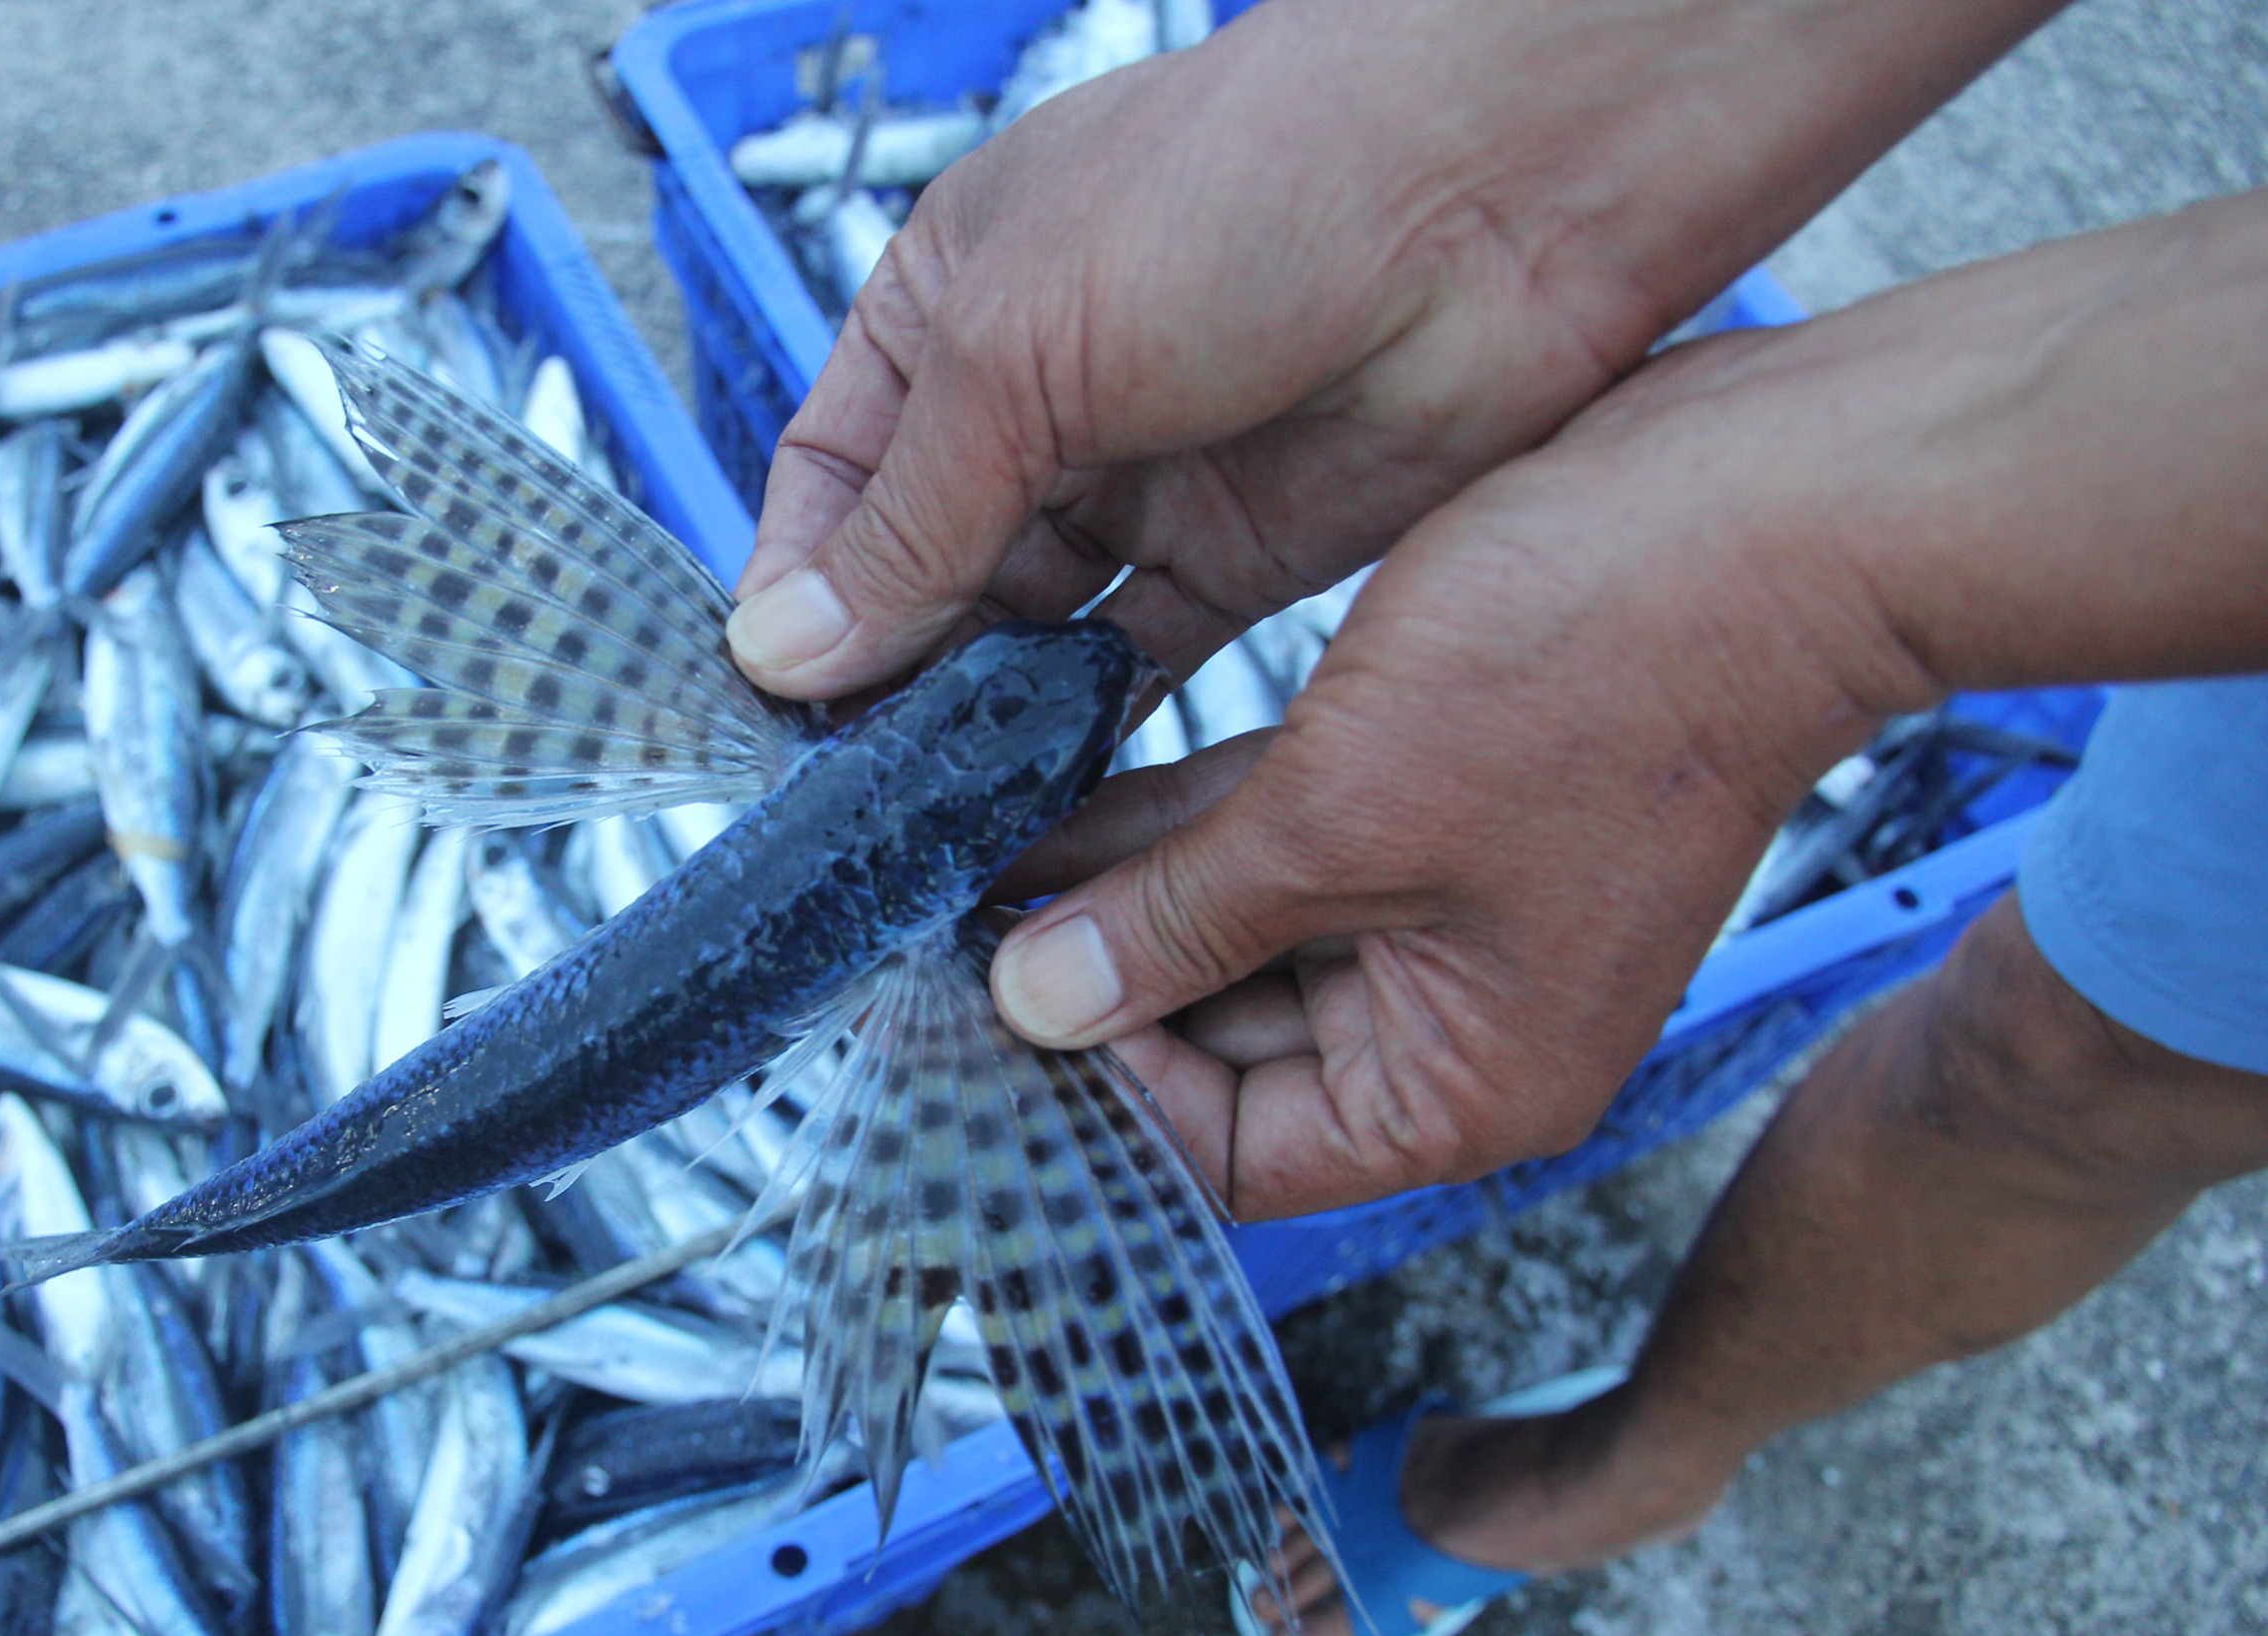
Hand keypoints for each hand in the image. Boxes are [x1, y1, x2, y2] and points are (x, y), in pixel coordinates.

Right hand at [725, 0, 2058, 700]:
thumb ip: (912, 516)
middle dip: (889, 669)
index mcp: (958, 301)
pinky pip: (1133, 667)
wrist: (1505, 189)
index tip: (778, 693)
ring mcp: (1145, 476)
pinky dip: (1085, 729)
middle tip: (854, 780)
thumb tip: (790, 646)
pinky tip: (1046, 787)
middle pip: (924, 567)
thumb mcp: (1026, 348)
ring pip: (1026, 631)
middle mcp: (1042, 392)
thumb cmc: (1258, 181)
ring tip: (937, 805)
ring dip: (982, 714)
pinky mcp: (1241, 555)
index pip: (836, 472)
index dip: (802, 583)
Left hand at [989, 189, 2267, 1220]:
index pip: (1231, 1151)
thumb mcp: (1341, 817)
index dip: (1098, 1091)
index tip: (974, 1009)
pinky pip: (1282, 843)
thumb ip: (1177, 924)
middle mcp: (1455, 1025)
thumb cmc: (1600, 667)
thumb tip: (1035, 1005)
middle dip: (1091, 980)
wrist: (1777, 506)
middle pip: (1224, 1048)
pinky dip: (1183, 825)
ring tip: (968, 854)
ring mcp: (1452, 914)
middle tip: (940, 926)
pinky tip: (1051, 789)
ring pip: (1240, 932)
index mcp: (1459, 1089)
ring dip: (1119, 894)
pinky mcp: (1438, 804)